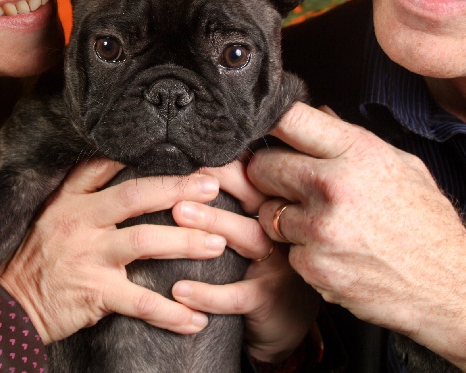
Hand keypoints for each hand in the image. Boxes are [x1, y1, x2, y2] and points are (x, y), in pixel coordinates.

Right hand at [0, 158, 228, 344]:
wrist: (7, 305)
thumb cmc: (35, 257)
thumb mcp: (50, 212)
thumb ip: (82, 189)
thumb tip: (119, 161)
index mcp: (70, 199)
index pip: (107, 166)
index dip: (146, 156)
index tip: (182, 153)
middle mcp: (80, 221)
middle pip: (136, 195)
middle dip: (178, 189)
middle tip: (213, 187)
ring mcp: (88, 256)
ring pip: (144, 241)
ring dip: (185, 242)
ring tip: (216, 243)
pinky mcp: (95, 292)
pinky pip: (140, 301)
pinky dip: (171, 312)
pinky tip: (195, 319)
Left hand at [169, 161, 319, 363]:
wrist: (287, 323)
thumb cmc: (260, 266)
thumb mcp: (254, 229)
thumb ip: (236, 197)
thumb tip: (196, 162)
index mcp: (273, 207)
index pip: (255, 174)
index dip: (230, 158)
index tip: (198, 142)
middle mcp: (280, 230)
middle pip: (255, 196)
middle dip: (220, 179)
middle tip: (187, 166)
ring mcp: (277, 264)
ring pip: (247, 236)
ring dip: (212, 221)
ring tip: (178, 212)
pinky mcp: (269, 299)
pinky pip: (236, 295)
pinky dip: (207, 292)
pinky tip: (178, 289)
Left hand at [247, 102, 465, 371]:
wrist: (449, 289)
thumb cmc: (428, 225)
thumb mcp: (402, 166)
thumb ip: (353, 139)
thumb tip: (317, 112)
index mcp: (358, 153)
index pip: (291, 119)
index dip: (270, 122)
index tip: (264, 128)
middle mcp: (335, 186)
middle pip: (263, 166)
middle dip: (269, 175)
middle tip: (287, 185)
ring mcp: (321, 228)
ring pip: (268, 212)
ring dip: (283, 218)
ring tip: (321, 225)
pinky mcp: (313, 266)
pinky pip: (286, 250)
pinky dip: (302, 253)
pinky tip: (333, 254)